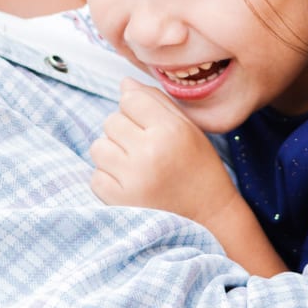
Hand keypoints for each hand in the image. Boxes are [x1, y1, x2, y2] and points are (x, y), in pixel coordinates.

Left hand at [90, 78, 237, 223]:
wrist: (212, 223)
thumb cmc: (201, 171)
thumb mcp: (189, 130)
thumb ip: (157, 102)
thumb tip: (124, 84)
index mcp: (171, 131)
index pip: (130, 99)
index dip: (136, 109)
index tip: (149, 125)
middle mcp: (150, 152)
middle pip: (111, 121)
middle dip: (124, 131)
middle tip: (145, 149)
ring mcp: (133, 179)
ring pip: (98, 147)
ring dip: (112, 154)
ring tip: (135, 167)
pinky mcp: (120, 203)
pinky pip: (95, 177)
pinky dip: (108, 180)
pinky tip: (130, 186)